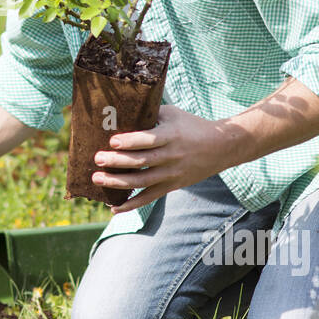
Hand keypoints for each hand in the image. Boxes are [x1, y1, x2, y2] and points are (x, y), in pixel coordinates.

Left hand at [91, 104, 231, 214]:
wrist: (221, 147)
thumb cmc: (191, 125)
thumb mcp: (173, 114)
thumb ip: (149, 114)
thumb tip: (120, 111)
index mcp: (171, 135)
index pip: (148, 140)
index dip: (130, 141)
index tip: (112, 141)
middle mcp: (171, 156)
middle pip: (141, 162)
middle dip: (117, 162)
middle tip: (97, 159)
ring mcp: (171, 174)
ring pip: (142, 182)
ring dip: (118, 183)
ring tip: (97, 179)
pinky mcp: (171, 186)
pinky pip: (149, 198)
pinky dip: (131, 205)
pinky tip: (113, 208)